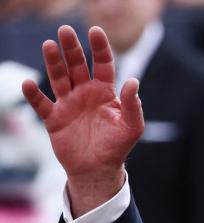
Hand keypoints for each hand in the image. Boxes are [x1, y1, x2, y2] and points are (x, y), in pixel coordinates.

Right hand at [21, 26, 144, 216]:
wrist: (98, 170)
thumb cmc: (117, 146)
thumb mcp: (132, 126)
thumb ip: (133, 104)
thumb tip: (133, 81)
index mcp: (105, 92)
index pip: (103, 64)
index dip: (99, 48)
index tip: (95, 31)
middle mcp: (85, 93)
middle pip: (77, 65)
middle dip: (71, 48)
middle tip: (64, 31)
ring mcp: (68, 104)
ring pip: (58, 78)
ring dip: (53, 62)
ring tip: (49, 46)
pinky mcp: (54, 119)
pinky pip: (41, 104)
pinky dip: (34, 95)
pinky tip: (29, 84)